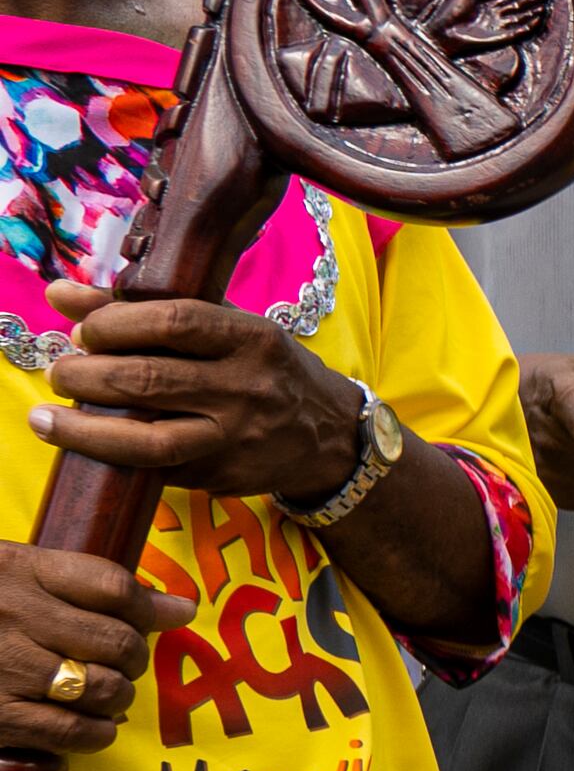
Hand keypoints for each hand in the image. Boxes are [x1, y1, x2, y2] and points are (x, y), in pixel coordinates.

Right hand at [0, 543, 187, 770]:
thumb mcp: (11, 571)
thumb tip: (183, 609)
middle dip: (136, 656)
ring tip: (105, 690)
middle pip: (118, 640)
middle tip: (124, 660)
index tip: (166, 615)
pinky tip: (92, 723)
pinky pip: (71, 732)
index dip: (151, 607)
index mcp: (15, 569)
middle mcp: (12, 616)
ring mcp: (3, 668)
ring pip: (102, 689)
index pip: (112, 586)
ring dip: (119, 695)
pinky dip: (97, 732)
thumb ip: (89, 583)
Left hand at [36, 281, 367, 506]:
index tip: (85, 331)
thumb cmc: (264, 368)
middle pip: (149, 380)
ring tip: (48, 418)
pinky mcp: (222, 476)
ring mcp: (237, 438)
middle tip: (61, 372)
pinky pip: (156, 470)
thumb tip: (60, 295)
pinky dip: (113, 456)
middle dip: (86, 376)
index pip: (174, 321)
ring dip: (84, 430)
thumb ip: (143, 309)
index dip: (114, 324)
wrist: (327, 434)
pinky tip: (86, 443)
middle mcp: (249, 388)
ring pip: (147, 440)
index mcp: (253, 338)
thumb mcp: (224, 327)